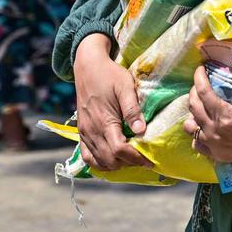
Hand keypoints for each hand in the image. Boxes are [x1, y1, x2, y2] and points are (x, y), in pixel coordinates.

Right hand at [72, 34, 152, 169]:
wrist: (87, 66)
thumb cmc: (109, 74)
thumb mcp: (125, 86)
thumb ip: (132, 109)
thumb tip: (141, 131)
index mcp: (104, 121)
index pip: (119, 150)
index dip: (136, 158)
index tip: (150, 161)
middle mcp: (91, 130)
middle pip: (109, 160)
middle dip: (127, 163)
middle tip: (143, 159)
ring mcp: (84, 133)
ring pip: (98, 162)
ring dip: (115, 165)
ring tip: (130, 159)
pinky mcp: (81, 132)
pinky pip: (87, 156)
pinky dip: (99, 163)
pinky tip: (112, 159)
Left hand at [183, 66, 231, 169]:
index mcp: (227, 116)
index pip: (204, 92)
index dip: (199, 78)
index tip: (200, 69)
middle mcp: (215, 131)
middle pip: (193, 106)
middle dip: (194, 90)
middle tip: (201, 83)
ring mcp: (214, 146)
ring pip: (189, 126)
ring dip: (193, 113)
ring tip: (202, 106)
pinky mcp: (217, 155)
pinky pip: (196, 143)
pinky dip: (197, 133)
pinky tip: (205, 126)